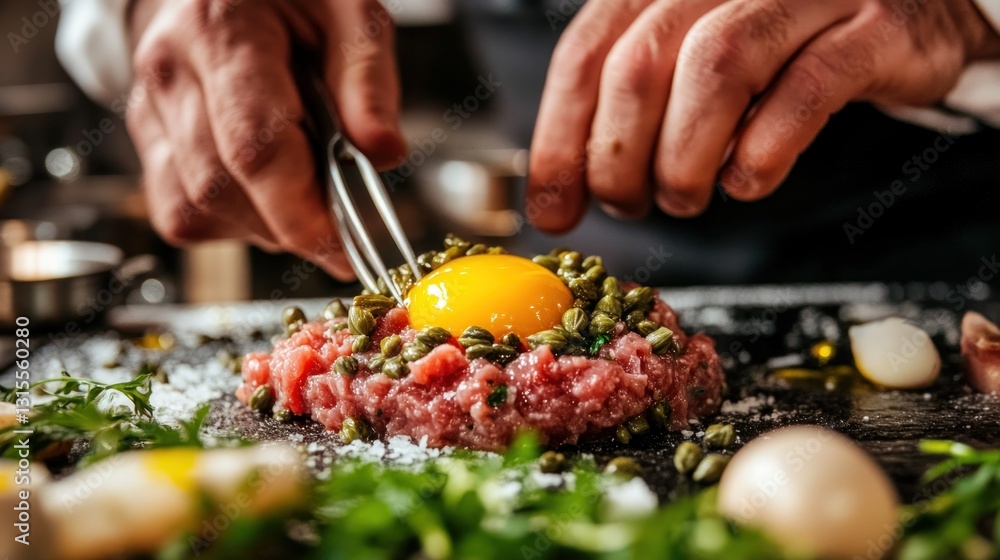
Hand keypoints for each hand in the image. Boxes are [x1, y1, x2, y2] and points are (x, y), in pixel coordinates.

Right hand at [125, 0, 405, 278]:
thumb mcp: (349, 12)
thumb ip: (369, 80)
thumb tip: (383, 154)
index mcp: (222, 30)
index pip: (256, 147)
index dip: (303, 214)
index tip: (347, 250)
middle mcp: (172, 71)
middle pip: (222, 187)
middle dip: (291, 225)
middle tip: (340, 225)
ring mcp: (151, 109)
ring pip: (197, 209)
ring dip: (263, 226)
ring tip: (305, 192)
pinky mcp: (149, 142)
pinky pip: (181, 214)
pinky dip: (232, 223)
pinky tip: (265, 193)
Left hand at [526, 0, 999, 230]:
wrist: (905, 9)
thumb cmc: (781, 46)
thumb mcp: (688, 64)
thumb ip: (627, 113)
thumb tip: (563, 193)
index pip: (587, 54)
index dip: (561, 139)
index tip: (555, 207)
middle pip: (640, 64)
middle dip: (619, 158)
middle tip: (631, 204)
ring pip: (717, 69)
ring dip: (685, 157)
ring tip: (687, 196)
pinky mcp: (870, 28)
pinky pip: (806, 89)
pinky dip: (765, 149)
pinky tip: (749, 179)